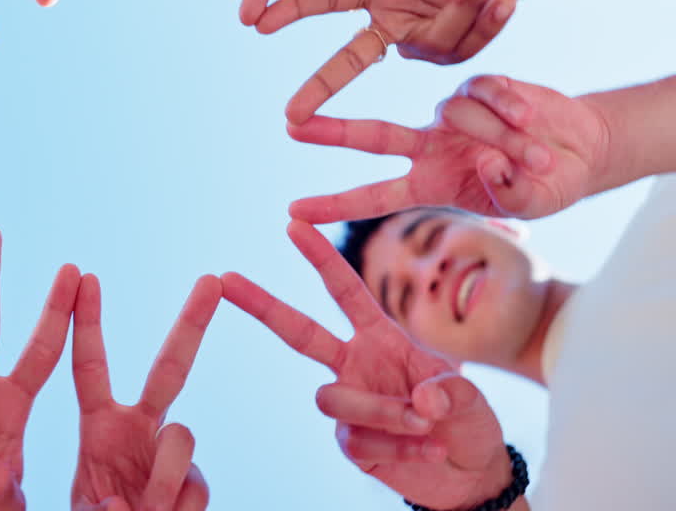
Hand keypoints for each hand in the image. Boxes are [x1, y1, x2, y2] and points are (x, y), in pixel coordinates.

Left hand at [69, 274, 215, 510]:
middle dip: (191, 322)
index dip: (84, 322)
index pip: (90, 366)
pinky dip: (177, 510)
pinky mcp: (195, 485)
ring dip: (162, 478)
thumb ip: (95, 508)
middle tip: (211, 280)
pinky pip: (195, 486)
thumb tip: (123, 508)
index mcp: (99, 425)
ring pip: (181, 437)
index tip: (83, 275)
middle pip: (170, 369)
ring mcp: (170, 455)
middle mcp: (139, 430)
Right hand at [221, 221, 512, 509]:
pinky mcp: (349, 441)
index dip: (320, 257)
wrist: (467, 476)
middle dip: (262, 304)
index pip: (344, 292)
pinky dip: (397, 447)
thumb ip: (453, 393)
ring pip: (333, 397)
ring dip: (381, 411)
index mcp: (380, 337)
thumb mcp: (472, 402)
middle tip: (227, 279)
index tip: (293, 224)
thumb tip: (422, 398)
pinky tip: (429, 449)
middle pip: (298, 332)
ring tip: (426, 424)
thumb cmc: (468, 425)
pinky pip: (356, 439)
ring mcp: (348, 402)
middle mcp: (355, 363)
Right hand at [257, 0, 530, 123]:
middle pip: (348, 59)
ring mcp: (417, 43)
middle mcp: (390, 21)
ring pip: (437, 42)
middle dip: (320, 87)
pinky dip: (489, 22)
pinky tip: (497, 0)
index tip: (259, 22)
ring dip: (471, 11)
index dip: (294, 8)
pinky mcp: (446, 57)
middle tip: (290, 117)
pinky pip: (466, 50)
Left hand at [287, 74, 610, 221]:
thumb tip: (484, 161)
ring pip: (456, 112)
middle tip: (288, 125)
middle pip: (372, 135)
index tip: (293, 213)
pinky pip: (483, 90)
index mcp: (430, 183)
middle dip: (332, 131)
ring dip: (498, 132)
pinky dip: (509, 105)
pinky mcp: (478, 86)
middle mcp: (430, 147)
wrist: (582, 151)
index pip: (375, 196)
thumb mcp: (532, 203)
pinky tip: (531, 117)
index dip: (335, 204)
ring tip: (535, 149)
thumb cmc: (549, 186)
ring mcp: (451, 115)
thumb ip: (508, 191)